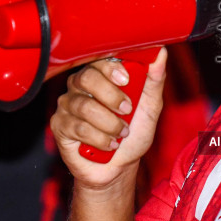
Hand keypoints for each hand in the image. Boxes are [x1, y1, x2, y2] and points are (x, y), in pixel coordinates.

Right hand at [51, 48, 167, 194]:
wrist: (120, 167)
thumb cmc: (133, 134)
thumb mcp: (150, 107)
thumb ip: (154, 79)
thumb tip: (160, 53)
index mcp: (101, 75)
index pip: (98, 60)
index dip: (111, 68)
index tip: (127, 80)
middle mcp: (80, 86)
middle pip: (87, 78)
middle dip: (112, 97)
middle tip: (127, 111)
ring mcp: (67, 105)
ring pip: (84, 106)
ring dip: (110, 124)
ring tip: (121, 134)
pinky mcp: (60, 125)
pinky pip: (78, 127)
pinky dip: (100, 139)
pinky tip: (109, 145)